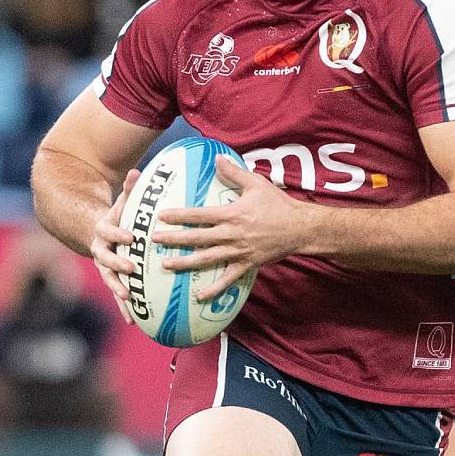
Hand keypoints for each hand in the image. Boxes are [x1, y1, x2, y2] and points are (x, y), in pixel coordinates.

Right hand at [90, 168, 138, 307]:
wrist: (96, 233)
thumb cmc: (117, 217)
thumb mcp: (121, 203)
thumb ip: (129, 190)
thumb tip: (137, 172)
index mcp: (103, 231)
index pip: (108, 231)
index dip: (118, 234)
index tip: (131, 237)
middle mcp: (100, 250)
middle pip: (106, 259)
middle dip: (117, 264)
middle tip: (131, 269)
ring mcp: (104, 267)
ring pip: (109, 279)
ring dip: (118, 289)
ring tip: (128, 298)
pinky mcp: (111, 280)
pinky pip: (117, 294)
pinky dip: (125, 308)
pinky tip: (134, 322)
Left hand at [152, 155, 312, 300]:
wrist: (300, 228)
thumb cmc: (278, 204)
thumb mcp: (256, 183)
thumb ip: (234, 172)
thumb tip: (216, 158)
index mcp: (231, 214)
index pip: (199, 215)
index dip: (179, 215)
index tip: (161, 216)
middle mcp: (231, 234)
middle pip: (197, 238)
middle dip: (174, 239)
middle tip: (154, 240)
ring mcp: (238, 251)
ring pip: (207, 259)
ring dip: (185, 262)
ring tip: (166, 264)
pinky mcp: (247, 264)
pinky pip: (227, 279)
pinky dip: (213, 289)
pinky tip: (199, 297)